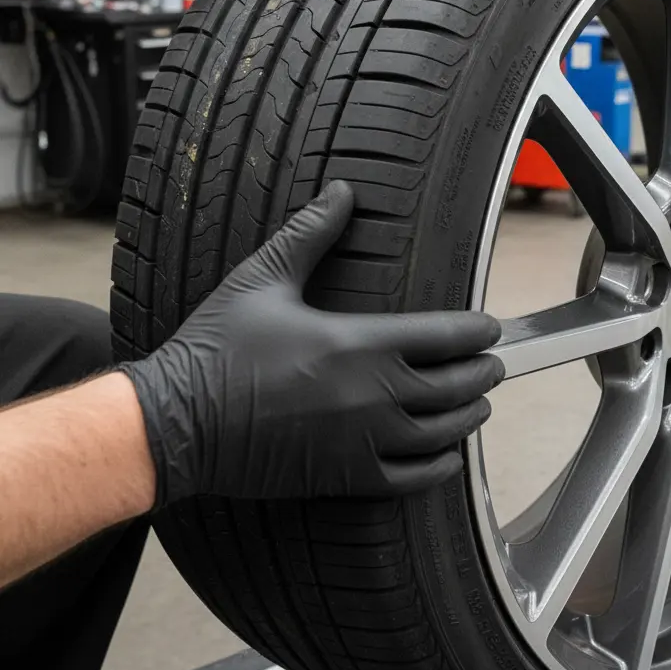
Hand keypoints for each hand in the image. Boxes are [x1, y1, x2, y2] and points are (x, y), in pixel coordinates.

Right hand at [120, 182, 503, 506]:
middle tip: (494, 364)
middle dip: (483, 373)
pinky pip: (408, 479)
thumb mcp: (263, 279)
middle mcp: (373, 395)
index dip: (477, 331)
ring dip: (469, 418)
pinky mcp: (344, 478)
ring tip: (480, 405)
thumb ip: (311, 233)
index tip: (491, 328)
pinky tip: (447, 457)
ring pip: (441, 434)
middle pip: (455, 386)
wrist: (176, 423)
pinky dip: (438, 468)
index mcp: (360, 343)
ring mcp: (362, 441)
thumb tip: (342, 190)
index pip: (445, 335)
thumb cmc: (217, 348)